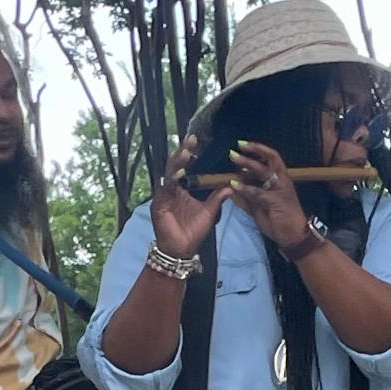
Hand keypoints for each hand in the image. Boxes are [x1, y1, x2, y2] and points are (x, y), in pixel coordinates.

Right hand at [150, 135, 227, 260]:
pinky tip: (179, 173)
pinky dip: (172, 181)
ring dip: (177, 163)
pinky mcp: (159, 205)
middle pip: (175, 166)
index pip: (184, 167)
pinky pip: (165, 190)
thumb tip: (231, 184)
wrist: (183, 250)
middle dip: (182, 152)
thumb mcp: (209, 211)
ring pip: (169, 174)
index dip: (188, 154)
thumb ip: (218, 197)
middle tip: (191, 139)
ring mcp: (164, 196)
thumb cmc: (193, 232)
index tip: (197, 141)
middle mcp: (171, 190)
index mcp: (181, 190)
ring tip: (186, 152)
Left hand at [226, 142, 313, 252]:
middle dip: (253, 151)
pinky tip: (234, 185)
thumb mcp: (260, 206)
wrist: (294, 236)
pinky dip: (245, 188)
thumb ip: (248, 196)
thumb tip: (233, 186)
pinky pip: (258, 192)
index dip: (259, 150)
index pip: (272, 158)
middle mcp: (282, 181)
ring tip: (234, 159)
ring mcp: (281, 189)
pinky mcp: (276, 201)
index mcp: (280, 180)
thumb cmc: (279, 221)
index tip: (243, 144)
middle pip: (270, 159)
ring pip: (264, 171)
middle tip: (236, 148)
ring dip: (248, 163)